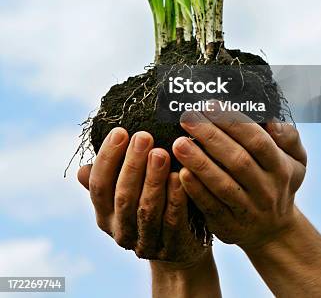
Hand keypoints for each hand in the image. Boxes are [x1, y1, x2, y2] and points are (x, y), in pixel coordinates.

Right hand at [77, 127, 206, 265]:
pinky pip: (172, 222)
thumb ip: (109, 180)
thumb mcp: (126, 194)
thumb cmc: (149, 205)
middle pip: (123, 197)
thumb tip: (81, 171)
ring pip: (146, 209)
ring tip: (161, 153)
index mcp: (105, 215)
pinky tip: (179, 176)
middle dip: (133, 164)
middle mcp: (121, 232)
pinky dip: (175, 198)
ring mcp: (146, 243)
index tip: (120, 131)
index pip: (99, 186)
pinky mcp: (173, 247)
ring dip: (153, 179)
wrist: (181, 245)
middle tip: (144, 136)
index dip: (107, 159)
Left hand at [172, 104, 306, 251]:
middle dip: (210, 137)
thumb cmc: (279, 181)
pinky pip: (211, 206)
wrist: (274, 231)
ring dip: (199, 162)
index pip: (258, 142)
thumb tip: (271, 120)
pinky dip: (196, 190)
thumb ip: (288, 136)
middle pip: (238, 161)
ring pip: (222, 185)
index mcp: (281, 168)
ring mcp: (248, 210)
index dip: (233, 123)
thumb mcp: (296, 159)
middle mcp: (266, 189)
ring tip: (178, 143)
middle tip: (188, 118)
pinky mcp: (229, 226)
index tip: (210, 106)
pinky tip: (181, 173)